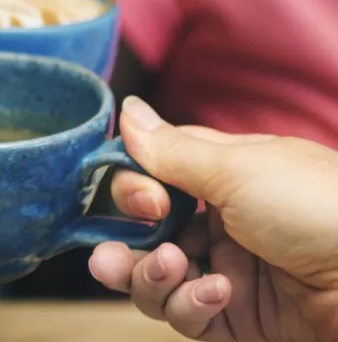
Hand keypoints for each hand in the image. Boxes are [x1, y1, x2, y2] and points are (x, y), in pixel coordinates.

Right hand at [94, 96, 337, 339]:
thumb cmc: (320, 208)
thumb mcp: (238, 168)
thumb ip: (171, 149)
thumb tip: (126, 111)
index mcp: (226, 177)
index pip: (153, 177)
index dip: (131, 187)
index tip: (142, 198)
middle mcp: (221, 224)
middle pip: (142, 234)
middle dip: (120, 244)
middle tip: (115, 251)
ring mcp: (227, 273)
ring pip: (153, 278)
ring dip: (147, 276)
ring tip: (167, 269)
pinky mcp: (234, 320)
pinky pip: (184, 314)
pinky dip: (188, 304)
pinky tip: (217, 293)